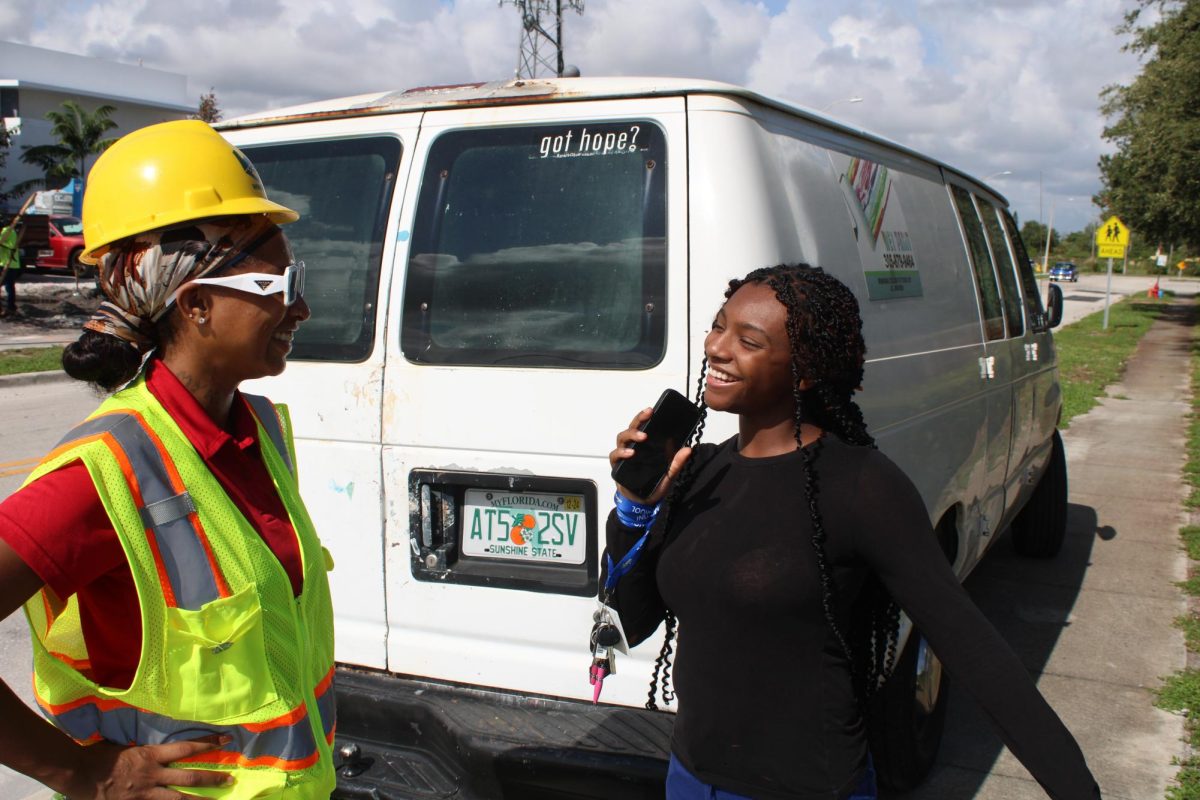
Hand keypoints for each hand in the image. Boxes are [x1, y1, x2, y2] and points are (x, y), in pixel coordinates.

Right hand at [64, 736, 233, 798]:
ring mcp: (144, 794)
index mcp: (150, 755)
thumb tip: (157, 746)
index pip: (186, 747)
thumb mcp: (126, 746)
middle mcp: (152, 775)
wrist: (78, 774)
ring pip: (178, 799)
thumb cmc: (100, 756)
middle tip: (230, 779)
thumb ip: (144, 750)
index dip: (208, 743)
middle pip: (189, 778)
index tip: (226, 739)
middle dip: (212, 779)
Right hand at [609, 407, 692, 504]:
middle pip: (631, 428)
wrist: (643, 503)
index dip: (645, 416)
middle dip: (638, 420)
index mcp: (644, 446)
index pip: (642, 426)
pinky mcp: (617, 467)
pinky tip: (630, 453)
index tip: (652, 409)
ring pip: (621, 438)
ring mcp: (623, 456)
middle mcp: (632, 447)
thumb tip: (688, 449)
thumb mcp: (670, 474)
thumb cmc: (654, 485)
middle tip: (648, 416)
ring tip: (642, 437)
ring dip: (631, 435)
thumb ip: (677, 462)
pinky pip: (615, 456)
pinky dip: (621, 453)